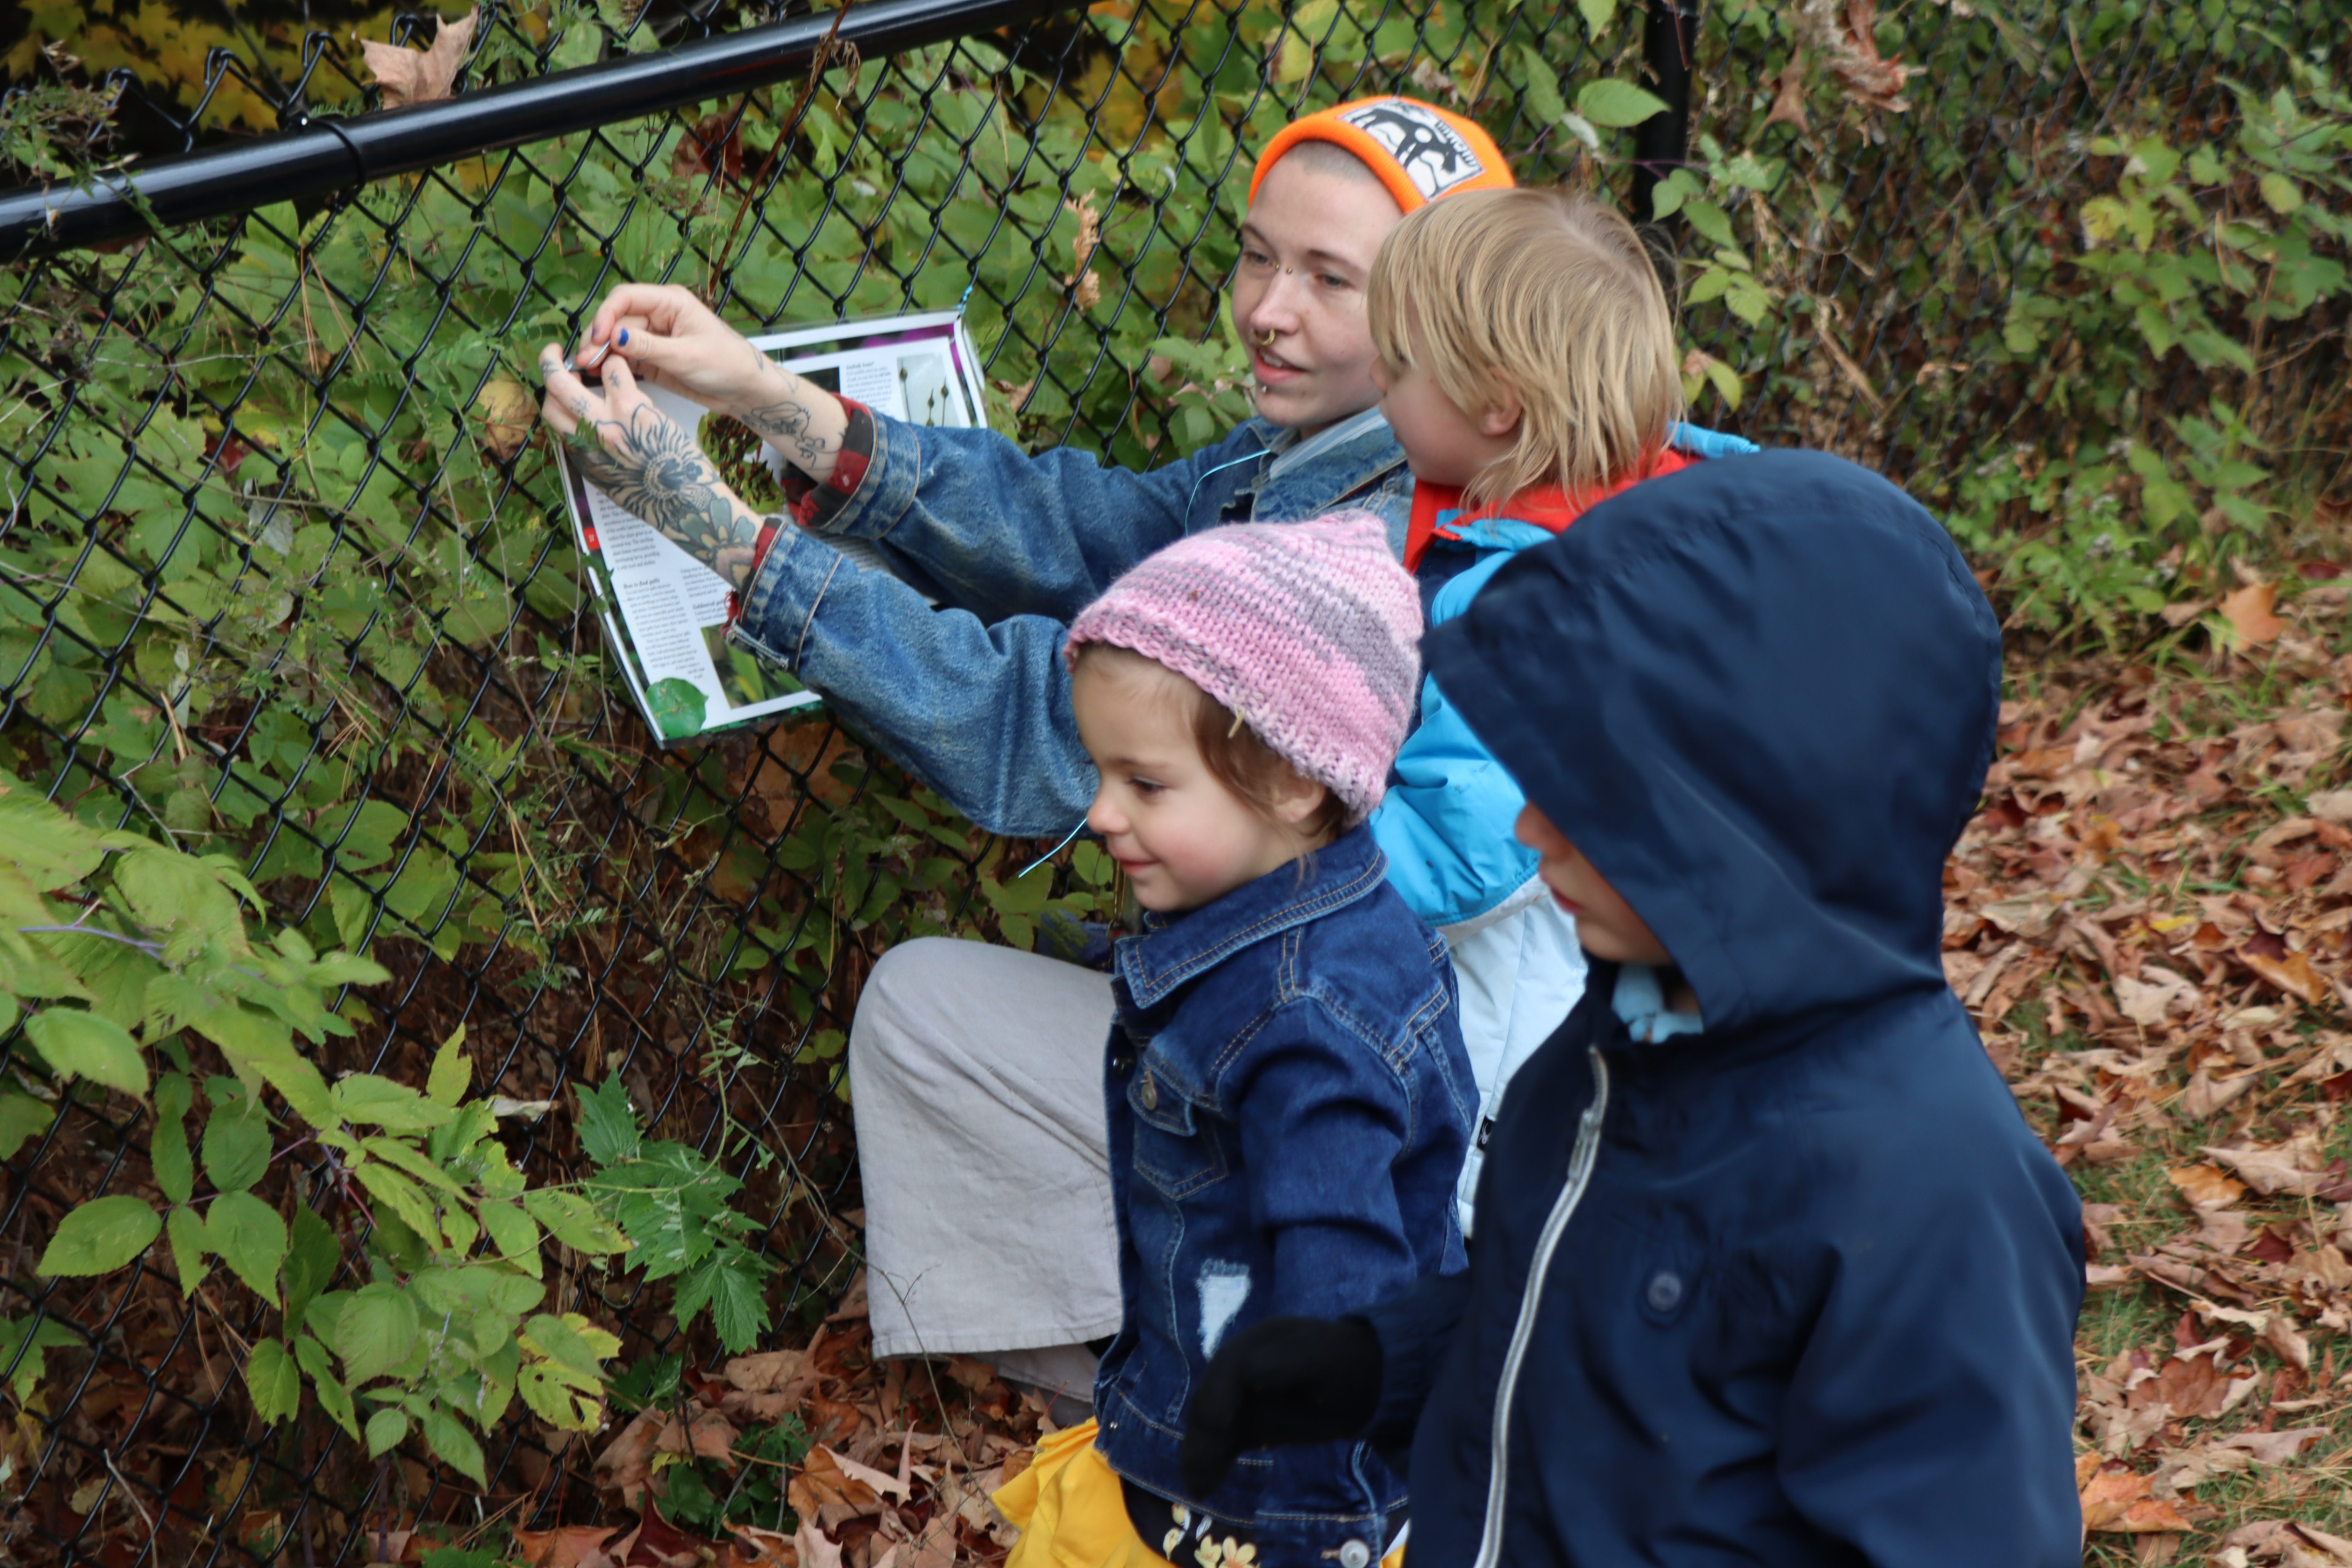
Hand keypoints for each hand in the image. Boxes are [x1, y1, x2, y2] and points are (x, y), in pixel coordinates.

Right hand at [537, 348, 767, 588]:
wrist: (684, 502)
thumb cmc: (655, 494)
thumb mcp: (611, 482)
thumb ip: (593, 457)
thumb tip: (583, 442)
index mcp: (580, 454)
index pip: (550, 414)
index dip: (552, 393)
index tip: (559, 383)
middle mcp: (587, 436)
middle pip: (552, 390)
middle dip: (548, 363)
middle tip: (554, 351)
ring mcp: (607, 420)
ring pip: (575, 375)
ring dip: (585, 359)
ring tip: (597, 353)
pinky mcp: (633, 407)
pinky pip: (616, 369)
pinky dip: (619, 362)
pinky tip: (631, 365)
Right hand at [579, 284, 848, 481]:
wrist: (745, 390)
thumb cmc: (727, 364)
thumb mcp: (687, 356)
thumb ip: (649, 346)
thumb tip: (615, 335)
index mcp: (670, 302)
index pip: (626, 297)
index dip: (606, 314)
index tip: (597, 337)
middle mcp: (658, 315)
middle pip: (616, 319)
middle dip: (597, 338)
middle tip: (584, 361)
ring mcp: (653, 337)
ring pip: (616, 340)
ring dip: (600, 353)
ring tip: (585, 371)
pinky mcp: (652, 359)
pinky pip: (624, 357)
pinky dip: (610, 365)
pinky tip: (597, 376)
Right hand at [1181, 1316, 1382, 1496]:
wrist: (1362, 1381)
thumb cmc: (1345, 1366)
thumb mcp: (1321, 1361)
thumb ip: (1284, 1366)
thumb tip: (1247, 1376)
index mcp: (1259, 1342)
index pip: (1230, 1366)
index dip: (1219, 1393)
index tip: (1219, 1424)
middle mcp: (1240, 1366)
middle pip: (1211, 1397)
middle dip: (1204, 1434)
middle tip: (1199, 1469)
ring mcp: (1240, 1394)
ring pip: (1211, 1423)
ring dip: (1201, 1453)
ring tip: (1197, 1486)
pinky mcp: (1245, 1420)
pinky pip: (1223, 1441)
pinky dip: (1212, 1462)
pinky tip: (1203, 1487)